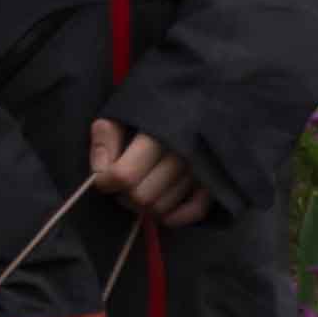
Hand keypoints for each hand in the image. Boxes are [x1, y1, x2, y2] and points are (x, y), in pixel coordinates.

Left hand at [92, 118, 210, 227]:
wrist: (204, 100)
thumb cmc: (157, 108)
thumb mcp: (125, 112)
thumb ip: (106, 136)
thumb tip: (100, 172)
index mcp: (159, 132)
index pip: (125, 174)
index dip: (106, 181)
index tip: (102, 178)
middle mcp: (183, 154)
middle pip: (142, 195)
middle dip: (124, 195)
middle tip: (122, 186)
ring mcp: (203, 170)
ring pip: (163, 206)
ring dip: (145, 205)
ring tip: (141, 190)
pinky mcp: (217, 181)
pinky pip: (195, 211)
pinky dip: (174, 216)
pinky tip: (161, 211)